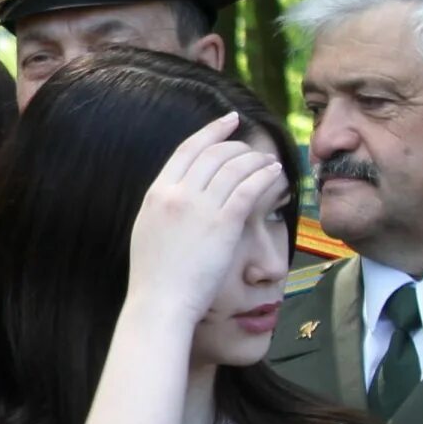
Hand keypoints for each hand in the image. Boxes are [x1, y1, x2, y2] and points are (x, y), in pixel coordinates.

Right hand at [126, 112, 286, 326]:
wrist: (160, 302)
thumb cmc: (154, 275)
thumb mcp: (147, 230)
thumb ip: (164, 206)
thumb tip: (181, 192)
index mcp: (156, 193)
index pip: (187, 149)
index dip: (212, 131)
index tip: (229, 121)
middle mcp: (177, 194)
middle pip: (214, 154)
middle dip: (238, 145)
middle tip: (254, 148)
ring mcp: (200, 208)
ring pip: (235, 167)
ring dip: (256, 160)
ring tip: (269, 161)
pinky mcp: (223, 224)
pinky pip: (249, 188)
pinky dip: (264, 176)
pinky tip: (275, 174)